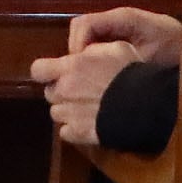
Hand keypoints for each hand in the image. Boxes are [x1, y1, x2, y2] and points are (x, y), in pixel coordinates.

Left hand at [26, 8, 181, 149]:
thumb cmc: (131, 74)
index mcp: (71, 68)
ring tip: (87, 108)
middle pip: (50, 93)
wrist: (143, 106)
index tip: (56, 73)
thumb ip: (93, 50)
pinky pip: (66, 132)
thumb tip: (84, 54)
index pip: (38, 69)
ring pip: (56, 113)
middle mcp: (64, 91)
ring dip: (67, 110)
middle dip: (61, 92)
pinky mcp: (77, 133)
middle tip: (81, 91)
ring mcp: (69, 114)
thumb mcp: (116, 48)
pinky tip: (89, 123)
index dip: (45, 72)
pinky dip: (74, 129)